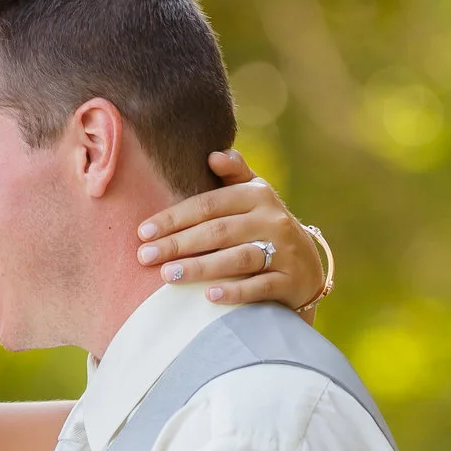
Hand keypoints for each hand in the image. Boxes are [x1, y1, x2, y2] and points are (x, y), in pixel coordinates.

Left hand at [135, 150, 329, 310]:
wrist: (307, 267)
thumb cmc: (264, 227)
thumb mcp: (254, 196)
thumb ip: (234, 173)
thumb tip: (213, 154)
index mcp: (258, 195)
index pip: (208, 205)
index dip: (174, 218)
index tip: (144, 232)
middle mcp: (273, 221)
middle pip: (218, 231)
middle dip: (178, 244)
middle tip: (145, 256)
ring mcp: (284, 252)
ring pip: (238, 258)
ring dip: (200, 267)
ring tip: (168, 275)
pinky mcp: (290, 281)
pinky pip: (259, 286)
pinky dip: (234, 291)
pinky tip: (208, 296)